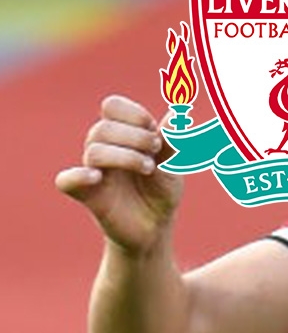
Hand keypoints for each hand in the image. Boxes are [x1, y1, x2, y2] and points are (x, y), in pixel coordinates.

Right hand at [55, 95, 184, 255]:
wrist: (156, 226)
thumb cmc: (161, 190)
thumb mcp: (172, 164)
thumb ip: (172, 141)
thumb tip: (177, 114)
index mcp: (122, 135)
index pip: (112, 106)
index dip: (134, 114)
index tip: (156, 131)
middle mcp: (104, 149)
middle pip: (103, 128)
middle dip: (135, 136)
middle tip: (156, 151)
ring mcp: (93, 171)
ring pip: (93, 150)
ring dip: (125, 156)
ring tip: (148, 168)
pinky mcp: (87, 195)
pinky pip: (66, 181)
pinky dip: (78, 176)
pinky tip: (98, 177)